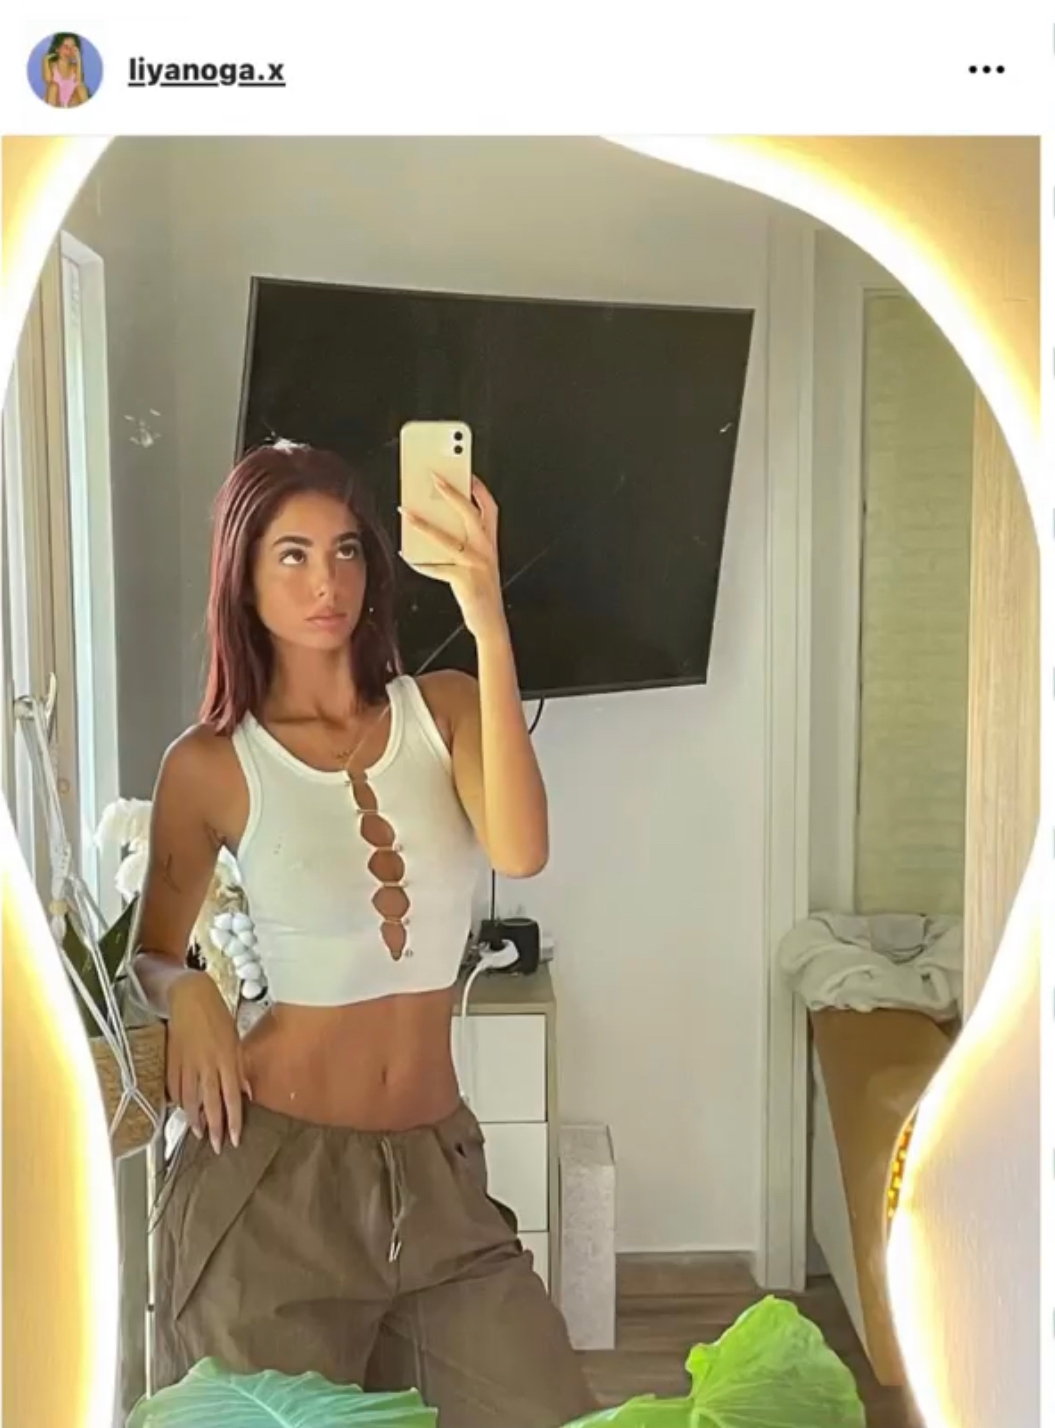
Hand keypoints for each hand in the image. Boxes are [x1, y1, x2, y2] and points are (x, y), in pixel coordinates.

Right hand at [167, 971, 250, 1151]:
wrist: (190, 996)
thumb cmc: (216, 1015)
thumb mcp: (235, 1040)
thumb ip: (239, 1068)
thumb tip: (246, 1093)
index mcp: (226, 1059)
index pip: (231, 1098)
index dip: (233, 1120)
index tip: (234, 1139)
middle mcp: (207, 1065)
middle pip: (210, 1103)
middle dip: (214, 1127)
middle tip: (215, 1147)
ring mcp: (187, 1064)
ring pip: (190, 1099)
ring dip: (194, 1119)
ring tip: (198, 1133)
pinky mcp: (172, 1061)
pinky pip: (175, 1087)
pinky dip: (178, 1101)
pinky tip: (181, 1111)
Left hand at [401, 475, 506, 640]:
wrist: (491, 623)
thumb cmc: (482, 592)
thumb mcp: (480, 563)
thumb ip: (466, 543)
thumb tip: (438, 523)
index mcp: (490, 543)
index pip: (489, 507)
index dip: (478, 488)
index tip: (466, 472)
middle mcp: (486, 550)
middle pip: (469, 513)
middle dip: (452, 493)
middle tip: (434, 477)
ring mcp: (476, 565)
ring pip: (447, 538)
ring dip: (424, 524)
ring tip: (406, 512)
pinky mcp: (463, 580)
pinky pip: (437, 568)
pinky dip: (420, 562)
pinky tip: (407, 555)